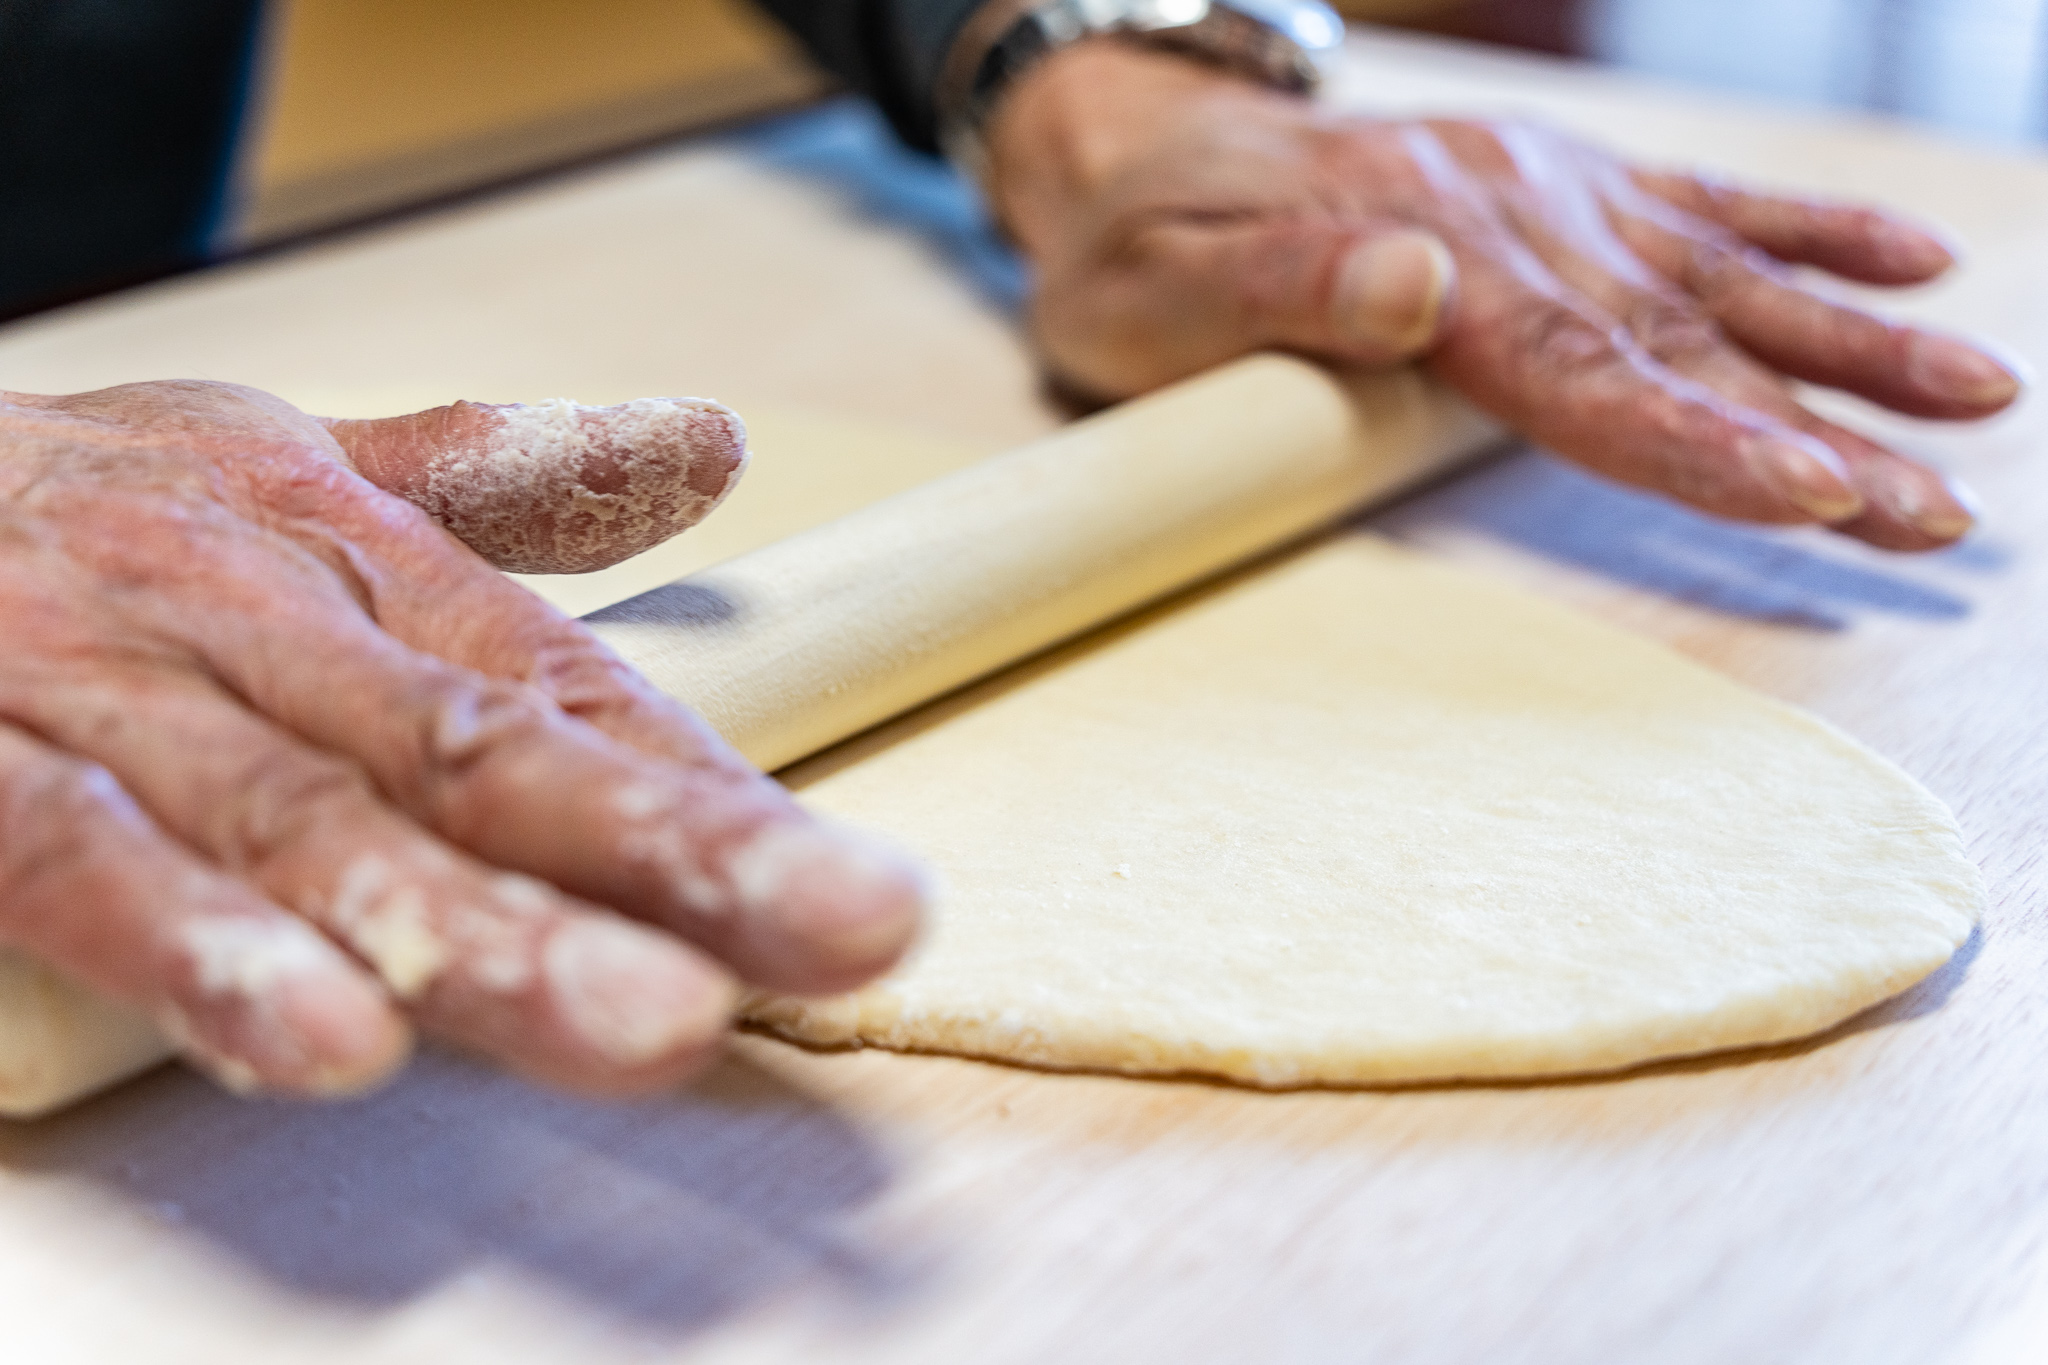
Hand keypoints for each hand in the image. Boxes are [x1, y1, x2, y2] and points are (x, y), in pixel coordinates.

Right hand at [0, 381, 923, 1097]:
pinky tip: (325, 1041)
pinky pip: (86, 859)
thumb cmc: (72, 498)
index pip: (567, 692)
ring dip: (485, 931)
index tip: (856, 893)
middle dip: (671, 857)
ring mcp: (107, 687)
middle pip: (487, 753)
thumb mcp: (284, 467)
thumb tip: (705, 445)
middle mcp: (253, 616)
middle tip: (842, 930)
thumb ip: (495, 481)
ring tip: (644, 1021)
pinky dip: (202, 950)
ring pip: (318, 822)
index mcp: (349, 555)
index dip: (714, 798)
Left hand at [987, 41, 2027, 549]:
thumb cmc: (1132, 256)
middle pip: (1682, 344)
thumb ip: (1279, 292)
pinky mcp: (1556, 188)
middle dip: (1817, 431)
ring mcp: (1546, 199)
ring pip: (1722, 278)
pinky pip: (1696, 202)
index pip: (1582, 372)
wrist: (1143, 144)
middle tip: (1938, 514)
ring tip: (1982, 400)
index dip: (1698, 438)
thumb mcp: (1151, 292)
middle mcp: (1512, 226)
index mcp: (1424, 268)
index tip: (1811, 489)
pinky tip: (1910, 261)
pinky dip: (1807, 228)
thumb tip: (1415, 284)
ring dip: (1853, 343)